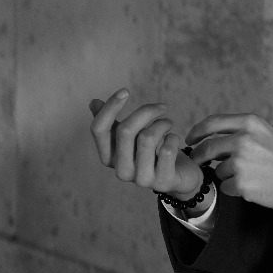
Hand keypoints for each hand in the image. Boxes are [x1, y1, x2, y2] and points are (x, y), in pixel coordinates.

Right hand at [89, 89, 203, 198]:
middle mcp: (121, 170)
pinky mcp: (163, 182)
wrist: (179, 178)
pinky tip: (174, 139)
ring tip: (169, 123)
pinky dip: (173, 138)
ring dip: (162, 124)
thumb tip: (93, 102)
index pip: (99, 129)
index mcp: (108, 157)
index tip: (125, 90)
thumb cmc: (152, 154)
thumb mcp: (131, 138)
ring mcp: (141, 179)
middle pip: (125, 130)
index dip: (110, 107)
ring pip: (147, 138)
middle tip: (162, 107)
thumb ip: (112, 123)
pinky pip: (167, 151)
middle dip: (145, 111)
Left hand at [185, 113, 272, 210]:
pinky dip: (235, 189)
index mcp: (250, 123)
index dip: (197, 131)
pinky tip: (254, 187)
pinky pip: (227, 187)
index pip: (212, 123)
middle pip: (208, 147)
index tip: (190, 139)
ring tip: (251, 177)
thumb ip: (243, 132)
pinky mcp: (241, 184)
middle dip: (199, 156)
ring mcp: (240, 162)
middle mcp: (242, 140)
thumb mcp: (268, 133)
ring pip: (218, 170)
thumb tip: (217, 140)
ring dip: (227, 175)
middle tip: (197, 162)